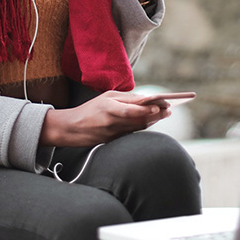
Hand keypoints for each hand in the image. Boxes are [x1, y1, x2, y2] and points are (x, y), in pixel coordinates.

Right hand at [39, 90, 172, 147]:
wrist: (71, 128)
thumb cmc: (91, 109)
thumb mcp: (106, 97)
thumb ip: (125, 98)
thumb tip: (145, 99)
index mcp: (108, 107)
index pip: (131, 109)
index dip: (147, 108)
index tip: (161, 105)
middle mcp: (111, 121)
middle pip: (138, 119)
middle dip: (155, 115)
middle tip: (169, 110)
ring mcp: (113, 133)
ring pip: (137, 127)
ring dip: (152, 121)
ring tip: (164, 114)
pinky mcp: (113, 141)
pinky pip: (132, 133)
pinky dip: (143, 127)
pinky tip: (152, 121)